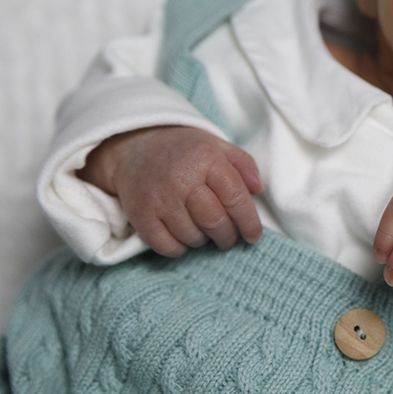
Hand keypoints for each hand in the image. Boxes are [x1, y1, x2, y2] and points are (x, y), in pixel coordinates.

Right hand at [79, 125, 263, 255]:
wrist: (133, 145)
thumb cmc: (184, 150)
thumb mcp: (216, 145)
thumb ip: (243, 164)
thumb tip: (258, 189)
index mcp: (206, 159)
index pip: (235, 197)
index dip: (249, 222)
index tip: (253, 236)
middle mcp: (182, 179)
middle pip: (216, 222)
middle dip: (228, 236)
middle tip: (228, 237)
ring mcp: (160, 199)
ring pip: (193, 237)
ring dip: (204, 240)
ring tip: (204, 231)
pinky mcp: (141, 215)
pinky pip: (168, 247)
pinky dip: (181, 248)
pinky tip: (184, 237)